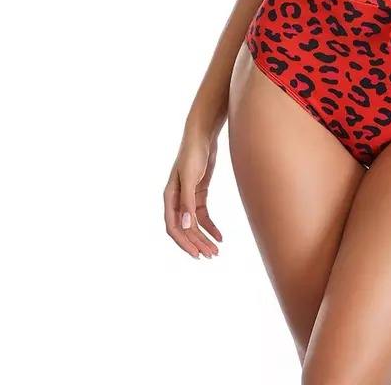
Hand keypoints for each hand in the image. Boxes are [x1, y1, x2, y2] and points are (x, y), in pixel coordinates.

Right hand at [163, 127, 222, 259]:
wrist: (202, 135)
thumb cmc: (193, 153)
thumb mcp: (191, 177)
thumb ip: (187, 202)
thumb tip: (187, 227)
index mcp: (170, 197)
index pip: (174, 227)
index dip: (184, 243)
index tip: (197, 255)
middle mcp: (176, 199)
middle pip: (185, 228)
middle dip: (197, 243)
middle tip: (212, 255)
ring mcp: (188, 197)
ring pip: (194, 224)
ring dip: (204, 237)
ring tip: (217, 251)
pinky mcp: (198, 193)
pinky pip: (203, 215)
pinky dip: (210, 226)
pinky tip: (220, 236)